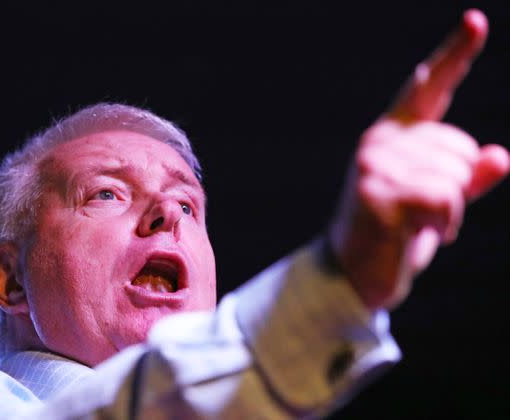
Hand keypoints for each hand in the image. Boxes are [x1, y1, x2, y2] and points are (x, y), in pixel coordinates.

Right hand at [328, 9, 509, 310]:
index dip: (455, 55)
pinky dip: (444, 224)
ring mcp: (373, 164)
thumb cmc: (395, 237)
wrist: (353, 276)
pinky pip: (444, 197)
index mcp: (392, 137)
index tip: (477, 20)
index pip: (428, 91)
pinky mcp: (375, 191)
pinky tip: (415, 235)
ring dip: (449, 212)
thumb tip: (499, 155)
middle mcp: (379, 142)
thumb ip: (468, 178)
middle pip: (458, 148)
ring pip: (454, 175)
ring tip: (415, 227)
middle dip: (456, 189)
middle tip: (422, 216)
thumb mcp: (438, 204)